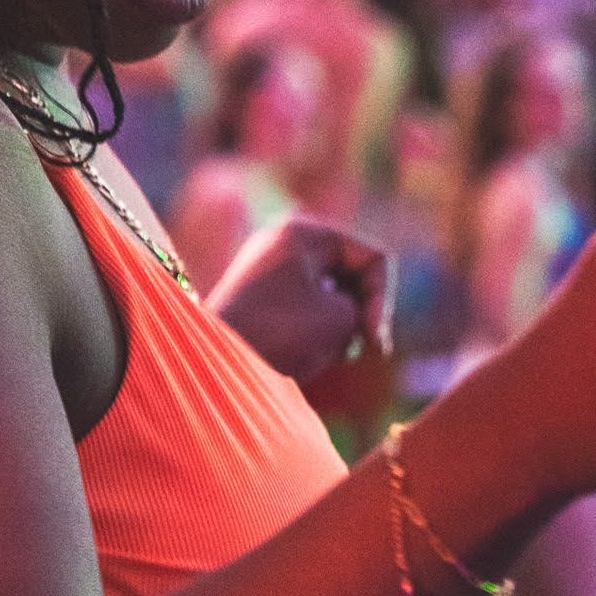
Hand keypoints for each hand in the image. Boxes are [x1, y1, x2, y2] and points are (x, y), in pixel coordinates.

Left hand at [206, 215, 395, 384]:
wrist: (212, 364)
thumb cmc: (279, 335)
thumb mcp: (340, 320)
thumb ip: (361, 308)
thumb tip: (345, 313)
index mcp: (305, 231)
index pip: (373, 259)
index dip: (382, 302)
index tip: (372, 342)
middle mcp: (285, 241)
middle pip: (352, 274)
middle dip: (360, 314)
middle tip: (356, 350)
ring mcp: (270, 268)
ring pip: (331, 295)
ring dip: (339, 328)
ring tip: (322, 355)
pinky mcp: (260, 296)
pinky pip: (306, 309)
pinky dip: (315, 333)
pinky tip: (303, 357)